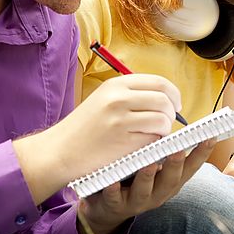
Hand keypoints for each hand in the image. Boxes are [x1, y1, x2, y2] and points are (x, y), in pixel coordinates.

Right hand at [14, 74, 182, 204]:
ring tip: (154, 136)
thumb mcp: (104, 100)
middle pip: (165, 99)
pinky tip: (143, 145)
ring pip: (163, 119)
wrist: (58, 151)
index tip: (175, 105)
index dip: (173, 94)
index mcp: (116, 85)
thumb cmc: (84, 128)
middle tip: (167, 124)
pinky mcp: (123, 140)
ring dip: (165, 130)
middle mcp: (119, 98)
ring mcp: (121, 119)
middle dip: (172, 113)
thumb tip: (167, 98)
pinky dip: (154, 142)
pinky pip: (153, 138)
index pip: (159, 82)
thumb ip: (132, 95)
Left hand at [78, 138, 215, 233]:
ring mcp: (137, 200)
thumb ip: (168, 151)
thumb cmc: (136, 178)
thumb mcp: (158, 167)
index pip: (191, 167)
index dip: (202, 154)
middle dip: (176, 165)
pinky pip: (113, 198)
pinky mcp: (115, 205)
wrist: (108, 208)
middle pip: (171, 180)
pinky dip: (114, 190)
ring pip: (144, 191)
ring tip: (149, 164)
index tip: (210, 137)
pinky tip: (112, 181)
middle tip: (178, 149)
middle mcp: (158, 193)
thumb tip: (182, 121)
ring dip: (148, 177)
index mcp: (171, 181)